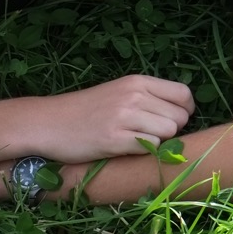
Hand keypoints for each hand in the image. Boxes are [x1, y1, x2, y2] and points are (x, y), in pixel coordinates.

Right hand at [20, 75, 195, 163]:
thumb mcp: (119, 92)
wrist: (48, 122)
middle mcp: (134, 95)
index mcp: (137, 81)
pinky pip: (150, 148)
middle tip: (148, 134)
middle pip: (179, 118)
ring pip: (168, 133)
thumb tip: (182, 112)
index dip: (184, 111)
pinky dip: (142, 152)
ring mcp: (124, 116)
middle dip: (171, 130)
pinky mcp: (114, 139)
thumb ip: (148, 97)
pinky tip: (124, 148)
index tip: (172, 121)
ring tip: (135, 141)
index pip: (184, 94)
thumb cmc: (86, 110)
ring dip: (157, 142)